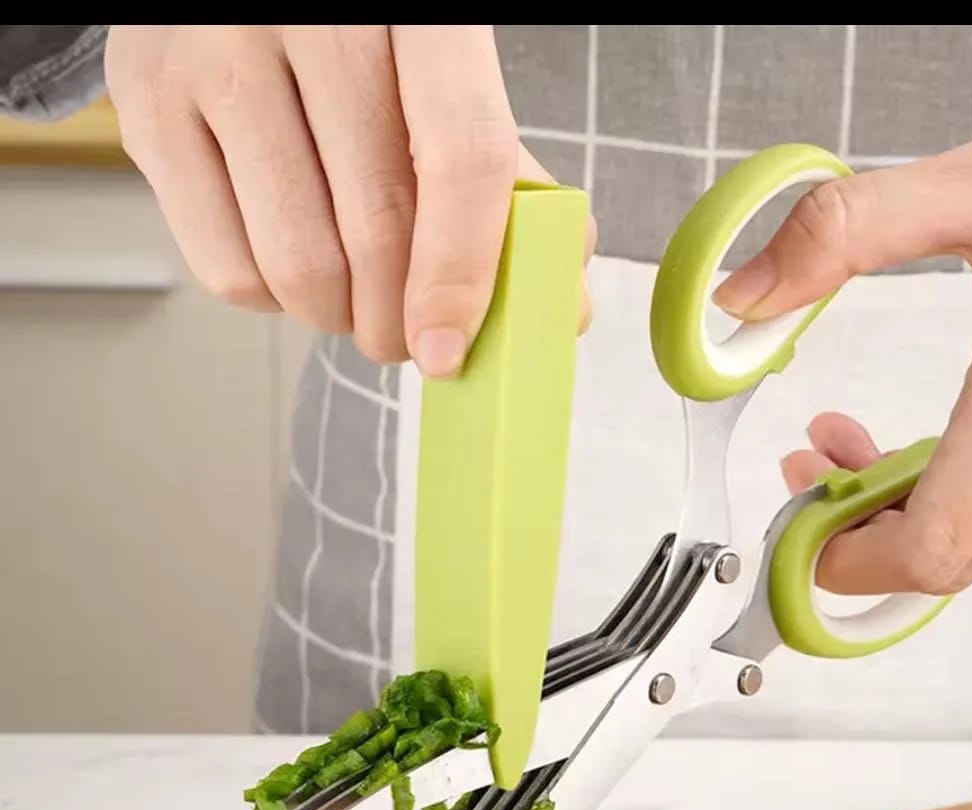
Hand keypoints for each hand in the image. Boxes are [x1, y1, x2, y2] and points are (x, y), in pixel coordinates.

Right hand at [105, 25, 595, 377]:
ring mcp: (216, 50)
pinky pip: (226, 271)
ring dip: (336, 319)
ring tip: (350, 300)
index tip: (449, 351)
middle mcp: (311, 11)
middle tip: (406, 339)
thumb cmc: (360, 57)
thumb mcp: (444, 92)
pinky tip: (286, 261)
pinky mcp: (147, 101)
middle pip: (377, 230)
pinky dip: (271, 301)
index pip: (462, 153)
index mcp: (420, 4)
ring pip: (298, 265)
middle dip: (397, 322)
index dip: (463, 271)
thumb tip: (562, 308)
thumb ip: (507, 191)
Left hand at [714, 89, 971, 597]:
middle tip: (804, 469)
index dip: (847, 563)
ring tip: (840, 440)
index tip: (791, 529)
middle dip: (861, 531)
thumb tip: (740, 296)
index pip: (934, 544)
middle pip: (956, 557)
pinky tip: (920, 441)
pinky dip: (954, 493)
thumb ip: (846, 233)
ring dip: (903, 511)